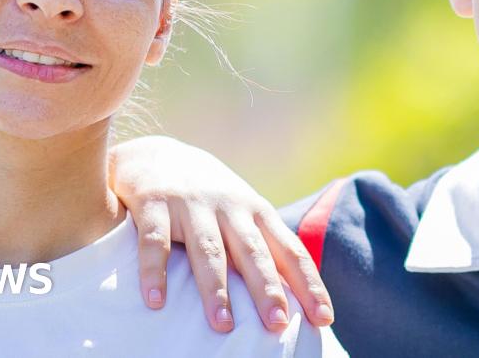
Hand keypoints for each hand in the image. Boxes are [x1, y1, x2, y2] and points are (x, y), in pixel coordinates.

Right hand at [108, 136, 334, 332]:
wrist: (154, 153)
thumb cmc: (207, 197)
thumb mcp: (240, 213)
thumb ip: (262, 248)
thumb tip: (294, 302)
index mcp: (256, 212)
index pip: (289, 250)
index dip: (308, 283)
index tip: (324, 318)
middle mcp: (229, 207)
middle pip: (253, 252)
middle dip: (267, 288)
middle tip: (278, 323)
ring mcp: (191, 204)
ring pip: (208, 250)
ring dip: (215, 288)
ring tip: (223, 325)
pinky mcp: (154, 204)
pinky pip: (156, 242)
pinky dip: (155, 272)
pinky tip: (156, 302)